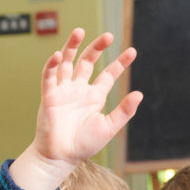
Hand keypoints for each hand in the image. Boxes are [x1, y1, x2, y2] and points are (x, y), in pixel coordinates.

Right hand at [9, 28, 141, 189]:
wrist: (61, 158)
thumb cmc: (84, 145)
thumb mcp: (109, 127)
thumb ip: (123, 111)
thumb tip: (139, 93)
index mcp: (94, 97)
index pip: (108, 74)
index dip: (120, 62)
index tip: (132, 51)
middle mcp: (79, 90)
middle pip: (88, 61)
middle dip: (97, 48)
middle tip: (108, 36)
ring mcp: (63, 91)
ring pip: (67, 62)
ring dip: (72, 47)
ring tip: (80, 31)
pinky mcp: (49, 96)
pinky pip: (49, 76)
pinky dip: (52, 65)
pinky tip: (57, 55)